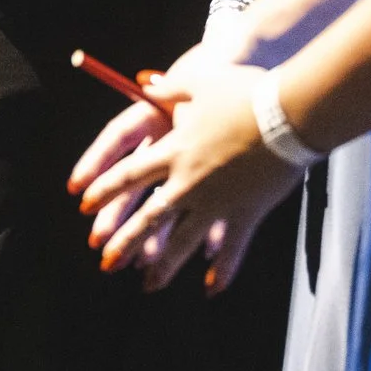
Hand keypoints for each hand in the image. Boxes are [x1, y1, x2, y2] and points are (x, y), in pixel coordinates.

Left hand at [78, 61, 302, 294]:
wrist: (286, 114)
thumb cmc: (243, 92)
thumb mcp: (200, 81)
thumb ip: (170, 87)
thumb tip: (146, 83)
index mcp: (174, 150)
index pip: (128, 175)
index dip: (104, 191)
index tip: (84, 206)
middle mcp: (188, 181)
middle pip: (148, 217)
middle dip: (124, 241)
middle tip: (106, 263)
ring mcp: (216, 200)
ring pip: (182, 239)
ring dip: (163, 264)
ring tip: (148, 285)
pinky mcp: (246, 211)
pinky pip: (231, 246)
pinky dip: (223, 269)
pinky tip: (211, 289)